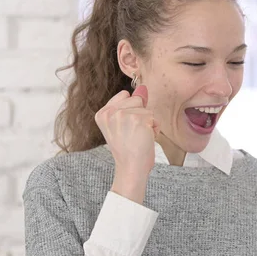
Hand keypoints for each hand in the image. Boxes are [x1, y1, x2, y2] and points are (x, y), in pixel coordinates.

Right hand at [94, 85, 159, 202]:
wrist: (131, 168)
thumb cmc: (129, 149)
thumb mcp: (124, 124)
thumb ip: (131, 105)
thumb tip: (143, 88)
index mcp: (102, 113)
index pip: (124, 95)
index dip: (131, 110)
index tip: (126, 127)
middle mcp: (110, 112)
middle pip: (136, 99)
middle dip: (140, 115)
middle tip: (133, 133)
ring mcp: (123, 115)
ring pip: (146, 108)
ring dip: (148, 123)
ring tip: (139, 137)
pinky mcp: (137, 119)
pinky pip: (153, 117)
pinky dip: (154, 128)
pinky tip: (145, 139)